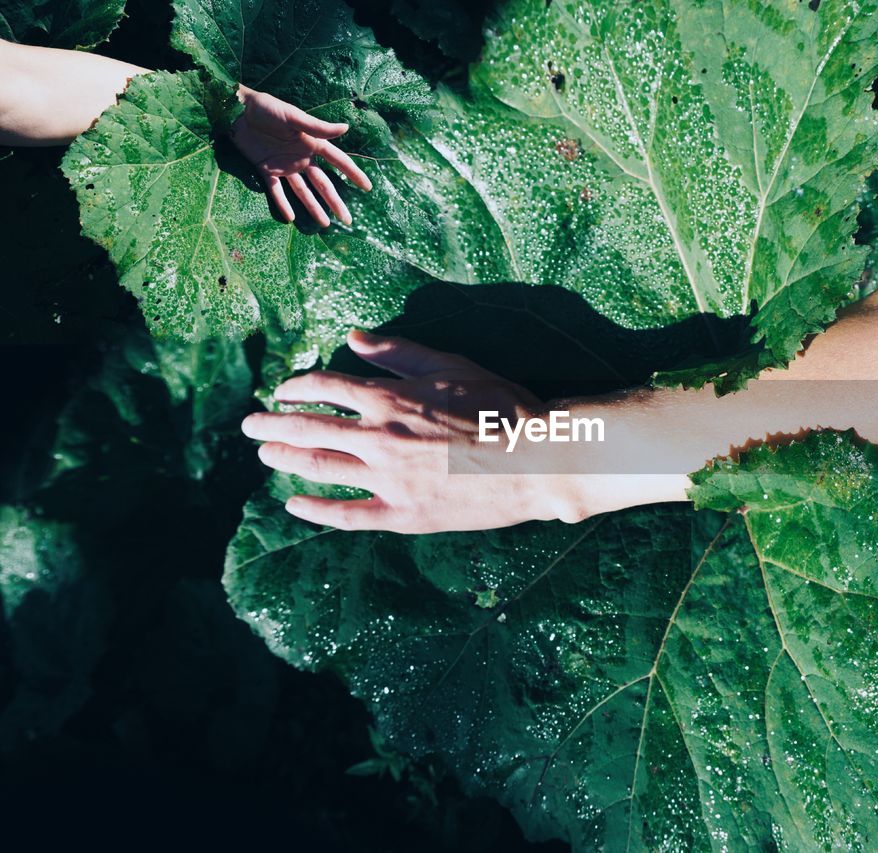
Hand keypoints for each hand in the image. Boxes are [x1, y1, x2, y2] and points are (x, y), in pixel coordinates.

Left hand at [230, 85, 371, 226]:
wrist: (237, 110)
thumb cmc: (267, 108)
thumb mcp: (293, 116)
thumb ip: (318, 127)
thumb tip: (346, 128)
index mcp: (312, 144)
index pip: (338, 161)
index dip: (353, 173)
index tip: (367, 187)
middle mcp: (302, 158)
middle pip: (323, 184)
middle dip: (335, 201)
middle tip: (347, 219)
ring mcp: (284, 166)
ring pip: (303, 192)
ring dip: (314, 208)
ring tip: (325, 224)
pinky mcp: (266, 170)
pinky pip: (276, 191)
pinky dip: (282, 204)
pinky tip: (291, 218)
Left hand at [241, 330, 656, 533]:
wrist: (536, 459)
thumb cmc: (501, 406)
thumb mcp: (452, 365)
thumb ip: (399, 352)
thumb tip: (355, 337)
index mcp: (390, 398)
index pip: (325, 389)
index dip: (296, 389)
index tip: (282, 391)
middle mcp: (379, 438)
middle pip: (309, 430)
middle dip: (273, 426)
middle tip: (248, 426)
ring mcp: (388, 480)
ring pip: (322, 468)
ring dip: (287, 460)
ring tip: (265, 455)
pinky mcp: (404, 514)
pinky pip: (349, 514)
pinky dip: (316, 509)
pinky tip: (294, 504)